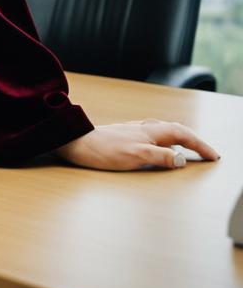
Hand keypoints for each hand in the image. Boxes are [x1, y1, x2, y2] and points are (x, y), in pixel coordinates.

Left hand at [54, 119, 220, 170]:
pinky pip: (153, 133)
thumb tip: (182, 160)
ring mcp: (133, 130)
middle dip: (193, 139)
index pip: (181, 134)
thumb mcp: (134, 156)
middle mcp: (143, 127)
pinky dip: (165, 138)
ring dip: (180, 136)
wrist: (75, 143)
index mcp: (149, 131)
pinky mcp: (125, 135)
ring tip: (189, 146)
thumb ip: (159, 157)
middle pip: (175, 129)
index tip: (213, 156)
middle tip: (207, 152)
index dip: (199, 145)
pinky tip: (159, 143)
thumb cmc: (102, 151)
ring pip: (164, 129)